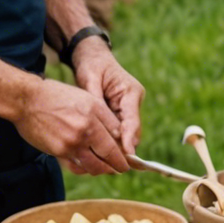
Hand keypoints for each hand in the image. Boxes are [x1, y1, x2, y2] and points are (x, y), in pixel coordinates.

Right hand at [10, 78, 128, 174]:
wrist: (27, 101)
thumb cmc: (58, 97)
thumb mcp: (87, 99)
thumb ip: (105, 118)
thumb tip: (120, 135)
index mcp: (93, 118)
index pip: (115, 141)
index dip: (123, 154)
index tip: (128, 160)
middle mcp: (83, 133)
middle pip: (107, 157)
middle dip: (116, 165)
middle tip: (121, 168)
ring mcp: (69, 145)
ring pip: (92, 165)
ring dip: (101, 169)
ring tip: (106, 169)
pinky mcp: (57, 152)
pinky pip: (76, 166)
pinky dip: (84, 169)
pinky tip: (87, 167)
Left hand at [68, 38, 144, 156]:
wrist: (92, 57)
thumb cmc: (91, 66)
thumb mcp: (90, 81)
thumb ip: (95, 103)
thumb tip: (99, 127)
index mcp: (131, 92)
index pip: (132, 120)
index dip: (130, 139)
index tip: (127, 154)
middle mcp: (133, 101)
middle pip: (131, 131)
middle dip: (123, 148)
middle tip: (112, 165)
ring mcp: (128, 107)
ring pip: (125, 133)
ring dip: (116, 146)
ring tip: (104, 162)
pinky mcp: (121, 112)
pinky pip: (118, 130)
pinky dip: (110, 140)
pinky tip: (99, 151)